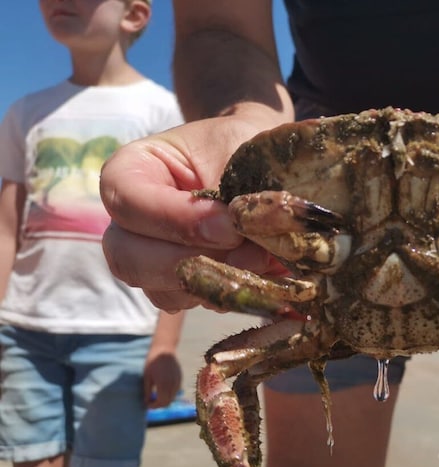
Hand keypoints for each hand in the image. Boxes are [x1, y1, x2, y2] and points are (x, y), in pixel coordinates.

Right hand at [100, 115, 284, 311]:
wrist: (268, 163)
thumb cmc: (247, 146)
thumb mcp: (241, 152)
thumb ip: (236, 191)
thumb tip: (251, 235)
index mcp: (133, 170)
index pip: (126, 201)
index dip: (176, 220)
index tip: (231, 226)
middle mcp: (131, 220)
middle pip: (128, 257)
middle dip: (192, 262)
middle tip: (251, 253)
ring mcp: (151, 258)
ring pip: (160, 290)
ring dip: (214, 283)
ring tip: (262, 261)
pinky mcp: (180, 285)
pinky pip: (190, 303)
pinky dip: (225, 294)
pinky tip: (258, 275)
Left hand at [143, 350, 182, 408]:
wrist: (164, 350)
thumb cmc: (152, 362)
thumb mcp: (147, 377)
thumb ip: (148, 391)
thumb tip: (146, 401)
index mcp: (163, 385)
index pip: (161, 402)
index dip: (153, 406)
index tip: (147, 404)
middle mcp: (172, 385)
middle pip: (168, 402)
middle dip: (159, 405)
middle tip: (151, 402)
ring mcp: (178, 382)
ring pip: (173, 397)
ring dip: (165, 400)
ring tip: (156, 396)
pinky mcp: (180, 379)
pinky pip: (176, 391)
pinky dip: (169, 394)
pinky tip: (163, 390)